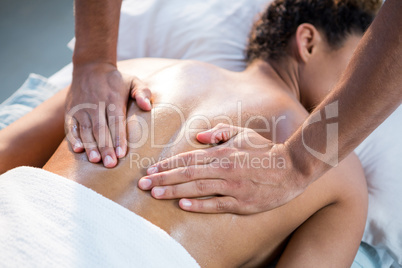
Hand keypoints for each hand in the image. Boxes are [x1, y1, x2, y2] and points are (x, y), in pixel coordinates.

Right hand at [65, 62, 151, 167]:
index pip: (116, 121)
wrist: (90, 67)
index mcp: (112, 99)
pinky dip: (73, 138)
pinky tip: (78, 149)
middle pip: (101, 128)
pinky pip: (70, 126)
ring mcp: (82, 108)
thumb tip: (147, 106)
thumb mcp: (133, 80)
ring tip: (95, 160)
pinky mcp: (71, 110)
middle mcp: (95, 104)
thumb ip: (142, 92)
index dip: (118, 138)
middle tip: (110, 164)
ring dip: (90, 146)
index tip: (121, 153)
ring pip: (86, 129)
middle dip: (105, 147)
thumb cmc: (116, 79)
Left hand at [138, 123, 308, 213]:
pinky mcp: (241, 202)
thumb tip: (198, 137)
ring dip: (174, 192)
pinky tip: (182, 205)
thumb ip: (219, 132)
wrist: (291, 168)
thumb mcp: (242, 133)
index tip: (151, 170)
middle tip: (143, 185)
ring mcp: (232, 187)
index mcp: (223, 153)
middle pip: (187, 174)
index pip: (189, 159)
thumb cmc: (264, 150)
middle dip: (163, 179)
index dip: (168, 165)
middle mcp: (224, 169)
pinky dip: (199, 205)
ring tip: (155, 194)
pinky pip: (216, 204)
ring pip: (198, 189)